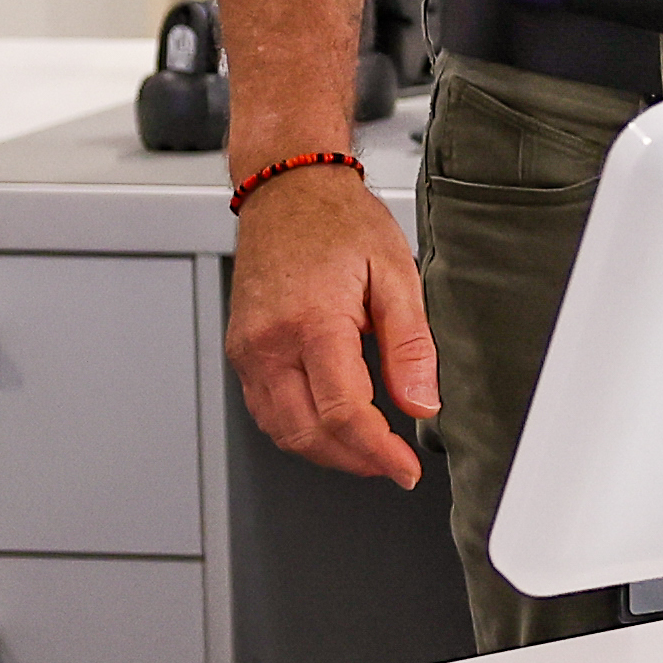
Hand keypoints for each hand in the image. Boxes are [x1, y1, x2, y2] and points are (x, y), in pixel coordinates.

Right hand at [229, 165, 436, 485]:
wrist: (289, 192)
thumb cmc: (340, 224)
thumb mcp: (397, 274)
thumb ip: (411, 345)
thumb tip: (421, 403)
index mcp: (312, 323)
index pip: (343, 413)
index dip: (378, 452)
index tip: (405, 470)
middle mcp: (269, 342)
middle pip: (306, 433)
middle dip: (353, 460)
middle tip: (392, 464)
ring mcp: (247, 350)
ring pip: (280, 430)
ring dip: (325, 452)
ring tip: (369, 450)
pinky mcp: (241, 351)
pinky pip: (265, 410)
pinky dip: (299, 430)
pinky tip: (331, 425)